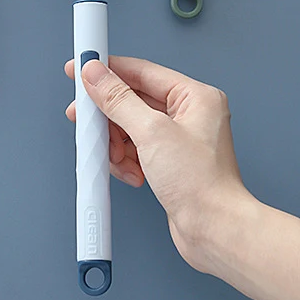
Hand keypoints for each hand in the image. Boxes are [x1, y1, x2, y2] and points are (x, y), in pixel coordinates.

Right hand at [65, 55, 250, 271]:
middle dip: (108, 115)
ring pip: (130, 126)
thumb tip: (96, 74)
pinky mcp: (169, 160)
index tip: (84, 66)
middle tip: (84, 116)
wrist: (215, 232)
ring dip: (116, 143)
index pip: (142, 71)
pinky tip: (131, 172)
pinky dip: (126, 159)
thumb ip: (118, 100)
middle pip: (132, 99)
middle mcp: (189, 113)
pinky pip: (136, 147)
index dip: (109, 69)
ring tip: (116, 157)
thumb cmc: (202, 184)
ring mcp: (178, 138)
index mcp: (194, 96)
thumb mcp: (152, 132)